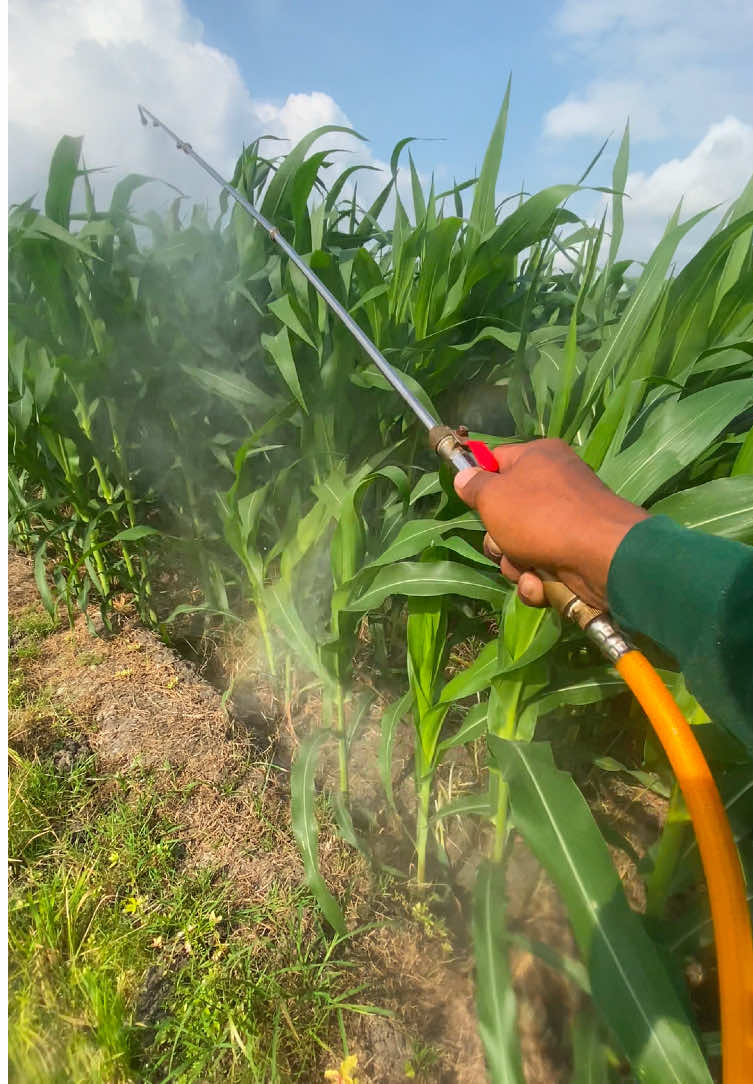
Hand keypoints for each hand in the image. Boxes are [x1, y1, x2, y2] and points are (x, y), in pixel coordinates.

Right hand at [453, 439, 647, 609]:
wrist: (600, 556)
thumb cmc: (540, 515)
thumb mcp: (493, 496)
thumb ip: (473, 485)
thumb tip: (464, 476)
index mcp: (538, 458)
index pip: (496, 460)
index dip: (479, 481)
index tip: (467, 498)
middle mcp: (554, 485)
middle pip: (505, 512)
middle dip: (498, 538)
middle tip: (502, 542)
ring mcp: (566, 522)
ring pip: (519, 547)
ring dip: (515, 564)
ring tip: (528, 568)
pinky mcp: (574, 554)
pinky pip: (540, 568)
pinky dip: (536, 580)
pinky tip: (541, 584)